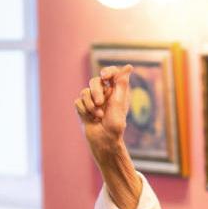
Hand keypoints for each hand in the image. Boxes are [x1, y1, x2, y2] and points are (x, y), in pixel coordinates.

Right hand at [74, 65, 144, 208]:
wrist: (103, 142)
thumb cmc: (115, 125)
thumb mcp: (119, 104)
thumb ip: (121, 84)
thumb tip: (128, 66)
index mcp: (115, 92)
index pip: (111, 73)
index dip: (107, 72)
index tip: (105, 77)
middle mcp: (104, 94)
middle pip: (94, 81)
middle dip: (96, 92)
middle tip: (100, 104)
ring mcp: (92, 100)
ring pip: (84, 91)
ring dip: (90, 105)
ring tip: (98, 116)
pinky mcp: (82, 108)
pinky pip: (78, 102)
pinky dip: (84, 111)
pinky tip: (91, 119)